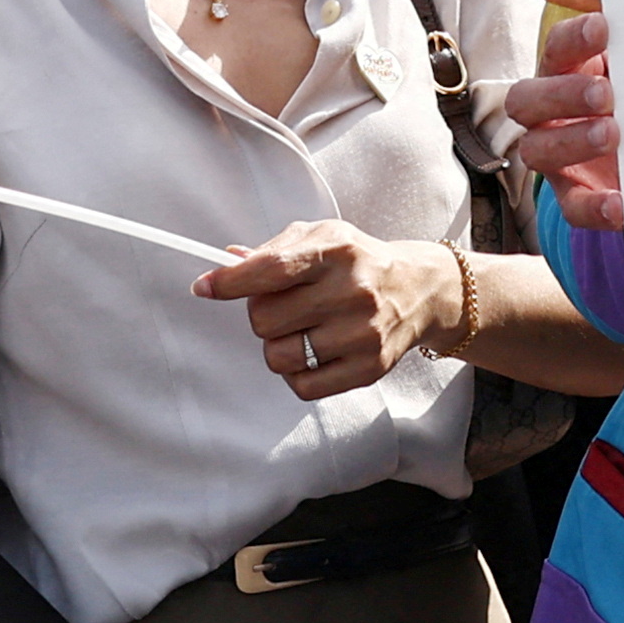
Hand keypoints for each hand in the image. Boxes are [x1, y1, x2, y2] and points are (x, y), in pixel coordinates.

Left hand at [193, 221, 457, 402]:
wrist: (419, 290)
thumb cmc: (358, 261)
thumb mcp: (323, 237)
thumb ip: (274, 250)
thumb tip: (226, 263)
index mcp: (336, 250)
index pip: (272, 269)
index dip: (230, 282)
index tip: (204, 287)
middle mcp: (352, 290)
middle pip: (265, 319)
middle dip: (261, 314)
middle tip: (282, 305)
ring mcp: (362, 333)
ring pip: (279, 357)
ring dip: (278, 345)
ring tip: (300, 329)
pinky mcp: (368, 369)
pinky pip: (302, 386)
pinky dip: (297, 373)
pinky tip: (314, 351)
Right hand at [505, 7, 622, 227]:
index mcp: (567, 70)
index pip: (557, 47)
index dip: (574, 38)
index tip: (604, 27)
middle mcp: (549, 112)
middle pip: (527, 99)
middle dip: (564, 94)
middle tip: (605, 93)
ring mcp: (556, 157)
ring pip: (538, 150)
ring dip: (573, 141)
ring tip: (612, 135)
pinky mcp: (575, 195)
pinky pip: (572, 207)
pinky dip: (594, 207)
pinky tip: (620, 203)